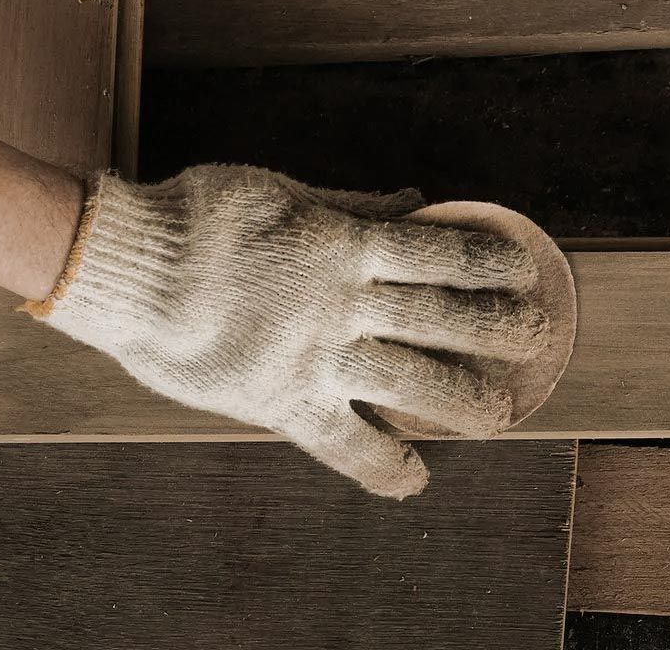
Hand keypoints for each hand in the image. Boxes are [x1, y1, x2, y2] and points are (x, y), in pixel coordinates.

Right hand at [28, 167, 562, 497]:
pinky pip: (344, 442)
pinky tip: (416, 479)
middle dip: (499, 329)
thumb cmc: (201, 216)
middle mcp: (346, 303)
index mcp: (347, 244)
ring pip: (413, 382)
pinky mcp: (283, 402)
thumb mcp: (286, 190)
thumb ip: (355, 204)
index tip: (522, 267)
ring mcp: (319, 357)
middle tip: (540, 337)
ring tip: (504, 412)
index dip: (489, 261)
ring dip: (465, 399)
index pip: (440, 252)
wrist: (129, 267)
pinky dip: (383, 464)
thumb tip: (416, 199)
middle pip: (445, 317)